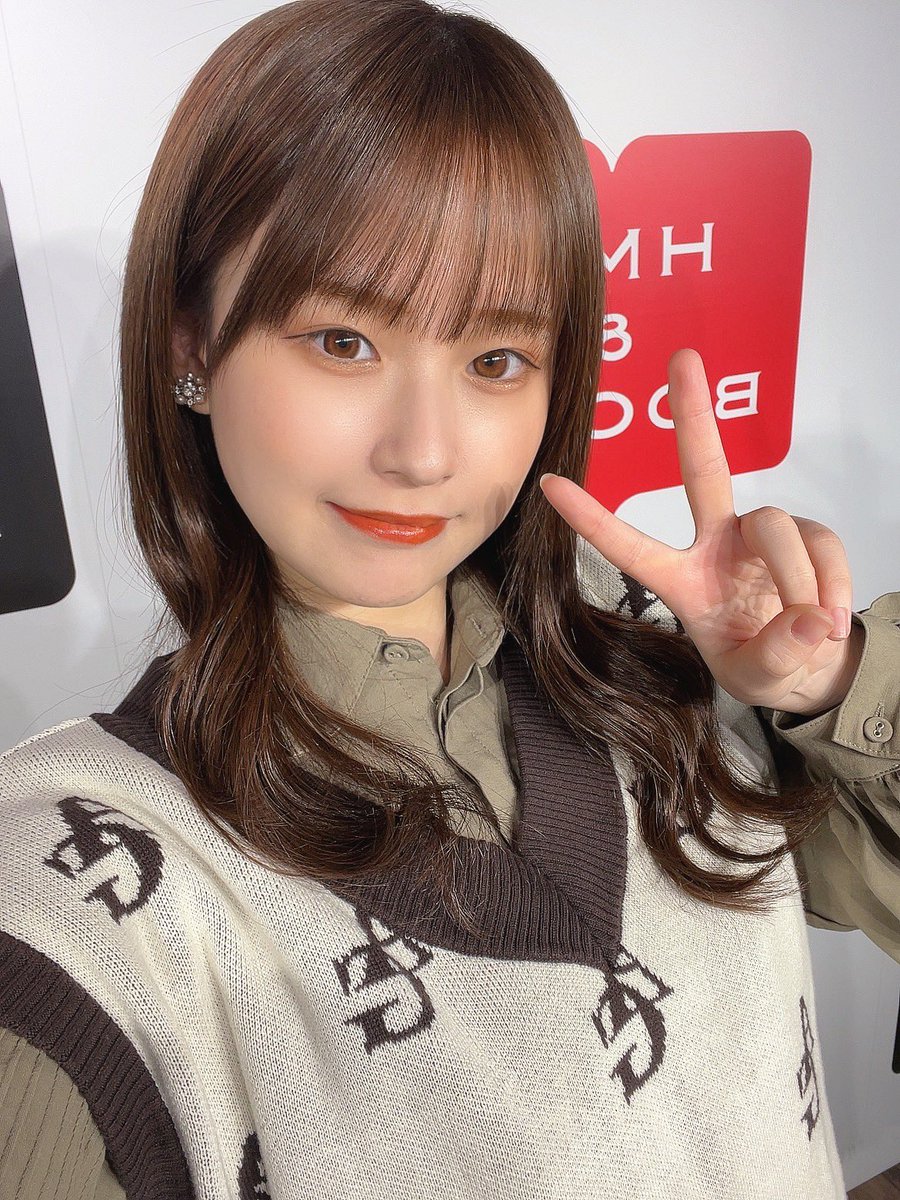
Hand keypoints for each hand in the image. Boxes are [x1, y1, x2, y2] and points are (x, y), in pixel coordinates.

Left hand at [540, 348, 861, 714]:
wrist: (808, 668)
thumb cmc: (762, 664)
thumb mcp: (755, 679)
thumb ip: (774, 658)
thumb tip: (808, 622)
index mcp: (681, 579)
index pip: (630, 545)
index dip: (591, 518)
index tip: (548, 484)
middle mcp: (715, 543)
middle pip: (703, 468)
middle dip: (692, 413)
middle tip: (682, 357)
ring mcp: (760, 534)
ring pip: (776, 525)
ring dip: (798, 580)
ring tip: (813, 629)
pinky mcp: (805, 533)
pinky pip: (822, 546)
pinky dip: (833, 586)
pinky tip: (831, 620)